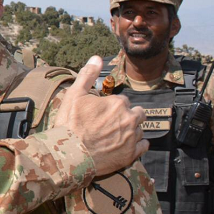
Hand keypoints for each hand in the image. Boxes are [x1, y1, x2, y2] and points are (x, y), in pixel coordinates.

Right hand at [55, 56, 147, 175]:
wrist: (69, 155)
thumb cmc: (70, 124)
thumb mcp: (74, 94)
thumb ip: (88, 75)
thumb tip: (97, 58)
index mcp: (118, 103)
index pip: (123, 101)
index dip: (112, 106)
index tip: (101, 113)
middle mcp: (129, 119)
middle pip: (137, 113)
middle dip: (127, 116)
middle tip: (110, 124)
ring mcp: (132, 138)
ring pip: (140, 129)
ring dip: (131, 130)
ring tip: (115, 135)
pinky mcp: (131, 155)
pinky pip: (144, 146)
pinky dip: (137, 145)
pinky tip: (124, 145)